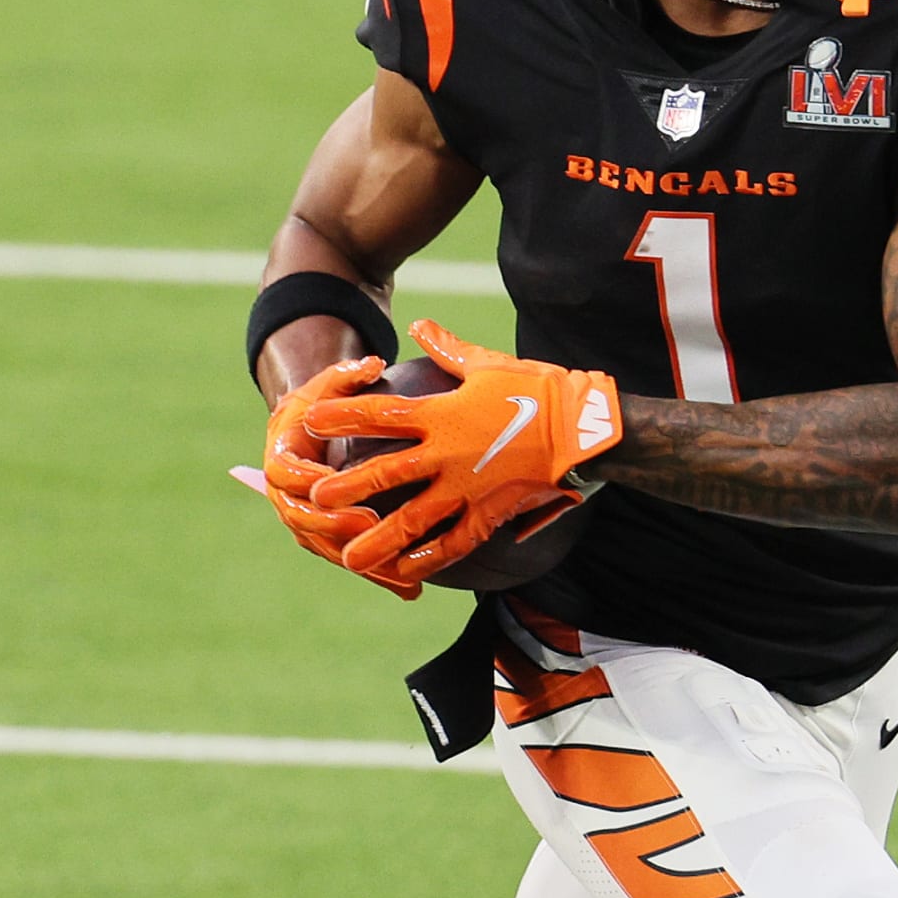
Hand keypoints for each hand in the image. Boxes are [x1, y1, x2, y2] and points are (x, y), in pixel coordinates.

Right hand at [258, 358, 419, 599]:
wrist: (311, 432)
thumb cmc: (322, 404)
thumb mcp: (330, 384)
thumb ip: (349, 375)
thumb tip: (372, 365)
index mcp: (281, 458)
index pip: (287, 474)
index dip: (308, 479)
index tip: (330, 483)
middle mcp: (286, 497)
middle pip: (304, 520)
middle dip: (335, 526)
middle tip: (369, 526)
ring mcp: (306, 524)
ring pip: (330, 550)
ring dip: (364, 564)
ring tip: (401, 577)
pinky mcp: (328, 541)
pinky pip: (351, 560)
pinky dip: (379, 576)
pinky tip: (410, 589)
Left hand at [305, 320, 621, 584]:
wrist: (584, 429)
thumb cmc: (539, 389)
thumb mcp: (488, 363)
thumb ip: (446, 350)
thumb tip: (419, 325)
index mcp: (443, 414)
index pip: (381, 414)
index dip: (344, 416)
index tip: (313, 421)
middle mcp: (448, 454)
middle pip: (387, 473)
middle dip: (348, 486)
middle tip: (315, 497)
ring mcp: (468, 487)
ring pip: (414, 519)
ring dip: (378, 539)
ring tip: (348, 559)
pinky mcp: (491, 512)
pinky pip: (455, 542)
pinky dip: (430, 558)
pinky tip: (407, 571)